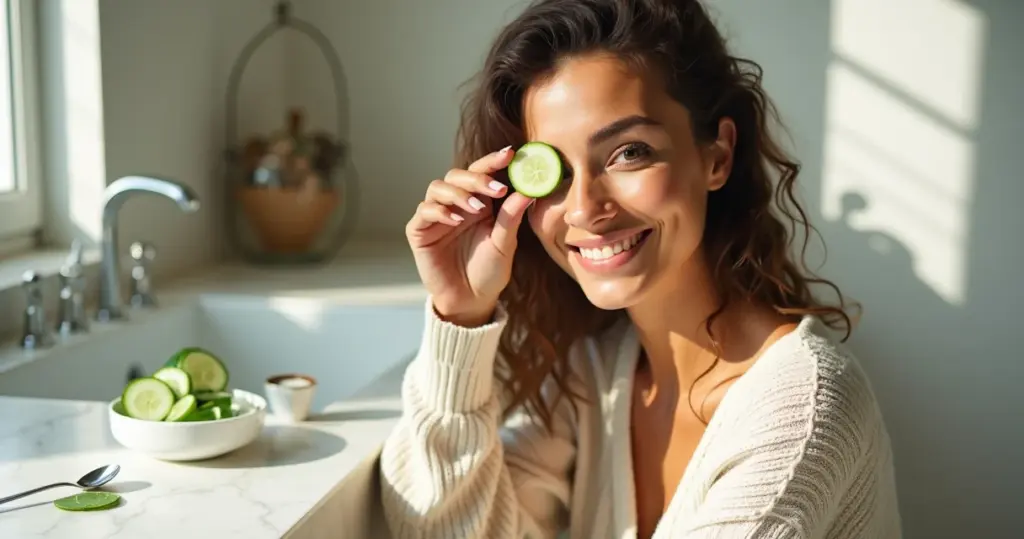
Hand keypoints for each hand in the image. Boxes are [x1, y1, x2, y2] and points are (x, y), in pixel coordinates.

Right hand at [406, 146, 533, 326]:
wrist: (471, 301)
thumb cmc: (489, 272)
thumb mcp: (505, 244)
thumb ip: (511, 217)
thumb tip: (528, 190)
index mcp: (479, 203)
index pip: (482, 173)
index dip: (493, 161)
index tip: (509, 154)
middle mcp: (456, 205)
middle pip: (458, 175)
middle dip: (477, 178)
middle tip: (496, 188)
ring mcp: (436, 216)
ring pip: (438, 187)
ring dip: (458, 193)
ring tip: (476, 209)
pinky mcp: (419, 231)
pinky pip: (425, 210)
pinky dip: (439, 211)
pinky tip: (455, 220)